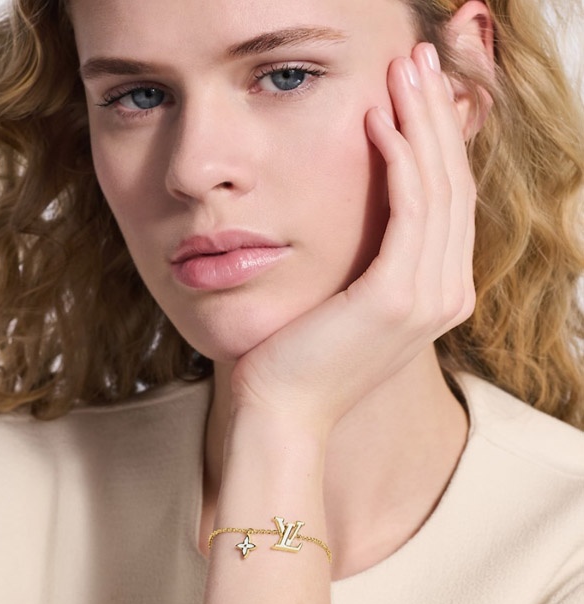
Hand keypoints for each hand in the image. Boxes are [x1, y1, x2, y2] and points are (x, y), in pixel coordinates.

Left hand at [229, 42, 476, 430]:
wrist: (281, 410)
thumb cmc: (298, 356)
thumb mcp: (344, 300)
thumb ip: (370, 260)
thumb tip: (365, 210)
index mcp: (436, 293)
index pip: (447, 201)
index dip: (437, 141)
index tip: (414, 93)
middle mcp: (446, 294)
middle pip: (453, 185)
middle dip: (436, 117)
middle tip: (416, 61)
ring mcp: (430, 297)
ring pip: (438, 188)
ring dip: (422, 122)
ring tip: (402, 70)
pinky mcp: (398, 296)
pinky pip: (410, 209)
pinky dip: (399, 159)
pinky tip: (377, 120)